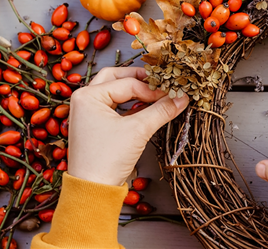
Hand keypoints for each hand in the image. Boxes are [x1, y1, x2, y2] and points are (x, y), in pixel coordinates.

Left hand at [68, 67, 188, 185]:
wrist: (92, 190)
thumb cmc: (107, 159)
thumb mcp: (138, 131)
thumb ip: (161, 110)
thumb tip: (183, 97)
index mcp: (88, 95)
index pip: (127, 84)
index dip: (152, 88)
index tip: (172, 94)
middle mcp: (84, 99)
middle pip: (116, 78)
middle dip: (139, 79)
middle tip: (160, 82)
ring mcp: (88, 112)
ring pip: (114, 91)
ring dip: (135, 91)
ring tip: (155, 94)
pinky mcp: (94, 124)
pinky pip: (114, 106)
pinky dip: (130, 105)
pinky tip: (146, 108)